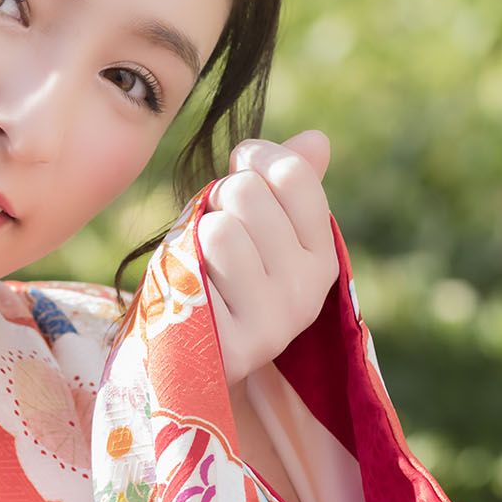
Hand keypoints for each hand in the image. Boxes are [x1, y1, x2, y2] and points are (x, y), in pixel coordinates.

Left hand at [199, 130, 337, 387]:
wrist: (189, 362)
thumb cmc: (219, 281)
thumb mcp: (256, 230)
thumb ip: (285, 186)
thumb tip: (316, 139)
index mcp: (321, 256)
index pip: (293, 174)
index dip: (255, 159)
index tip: (238, 171)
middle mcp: (307, 291)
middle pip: (247, 194)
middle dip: (217, 202)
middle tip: (212, 238)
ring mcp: (273, 322)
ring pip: (220, 229)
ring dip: (195, 238)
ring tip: (200, 267)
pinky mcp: (233, 345)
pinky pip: (193, 271)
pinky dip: (180, 275)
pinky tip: (191, 300)